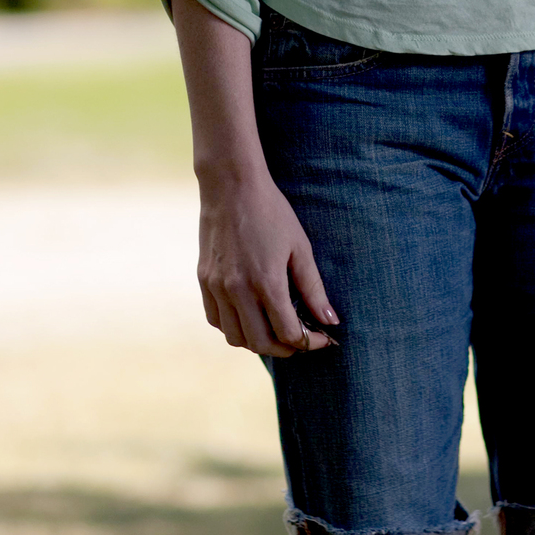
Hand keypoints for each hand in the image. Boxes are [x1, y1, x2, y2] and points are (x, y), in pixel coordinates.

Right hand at [197, 167, 339, 358]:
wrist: (231, 185)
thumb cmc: (271, 212)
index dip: (310, 343)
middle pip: (260, 343)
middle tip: (301, 340)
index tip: (322, 338)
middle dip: (285, 349)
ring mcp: (217, 287)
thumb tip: (330, 321)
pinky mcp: (204, 281)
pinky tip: (249, 316)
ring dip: (257, 342)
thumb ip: (313, 288)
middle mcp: (238, 291)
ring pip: (235, 338)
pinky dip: (233, 327)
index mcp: (267, 282)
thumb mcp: (300, 247)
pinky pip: (215, 320)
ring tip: (274, 330)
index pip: (289, 333)